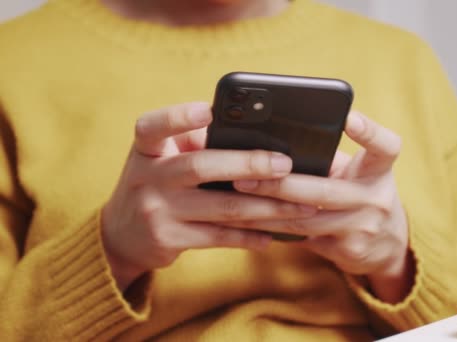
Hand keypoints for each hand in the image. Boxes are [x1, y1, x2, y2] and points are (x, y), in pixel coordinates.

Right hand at [101, 102, 316, 290]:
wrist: (121, 236)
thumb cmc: (156, 183)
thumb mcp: (160, 157)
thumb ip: (193, 141)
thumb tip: (251, 129)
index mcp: (146, 149)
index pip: (153, 126)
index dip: (179, 117)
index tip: (209, 111)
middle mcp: (147, 178)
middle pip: (201, 166)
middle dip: (249, 164)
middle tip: (286, 165)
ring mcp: (157, 211)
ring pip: (221, 208)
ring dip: (266, 207)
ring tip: (300, 206)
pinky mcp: (169, 240)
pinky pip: (219, 237)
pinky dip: (249, 236)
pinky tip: (273, 235)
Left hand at [230, 111, 412, 302]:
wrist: (388, 245)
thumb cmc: (360, 195)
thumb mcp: (356, 174)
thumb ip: (328, 160)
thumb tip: (272, 146)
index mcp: (379, 170)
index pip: (385, 147)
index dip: (369, 131)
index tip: (349, 117)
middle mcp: (377, 198)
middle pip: (325, 190)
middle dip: (280, 184)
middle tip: (245, 176)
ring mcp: (364, 227)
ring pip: (306, 219)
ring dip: (266, 210)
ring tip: (236, 198)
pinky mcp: (349, 250)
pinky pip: (302, 239)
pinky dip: (273, 230)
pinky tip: (249, 224)